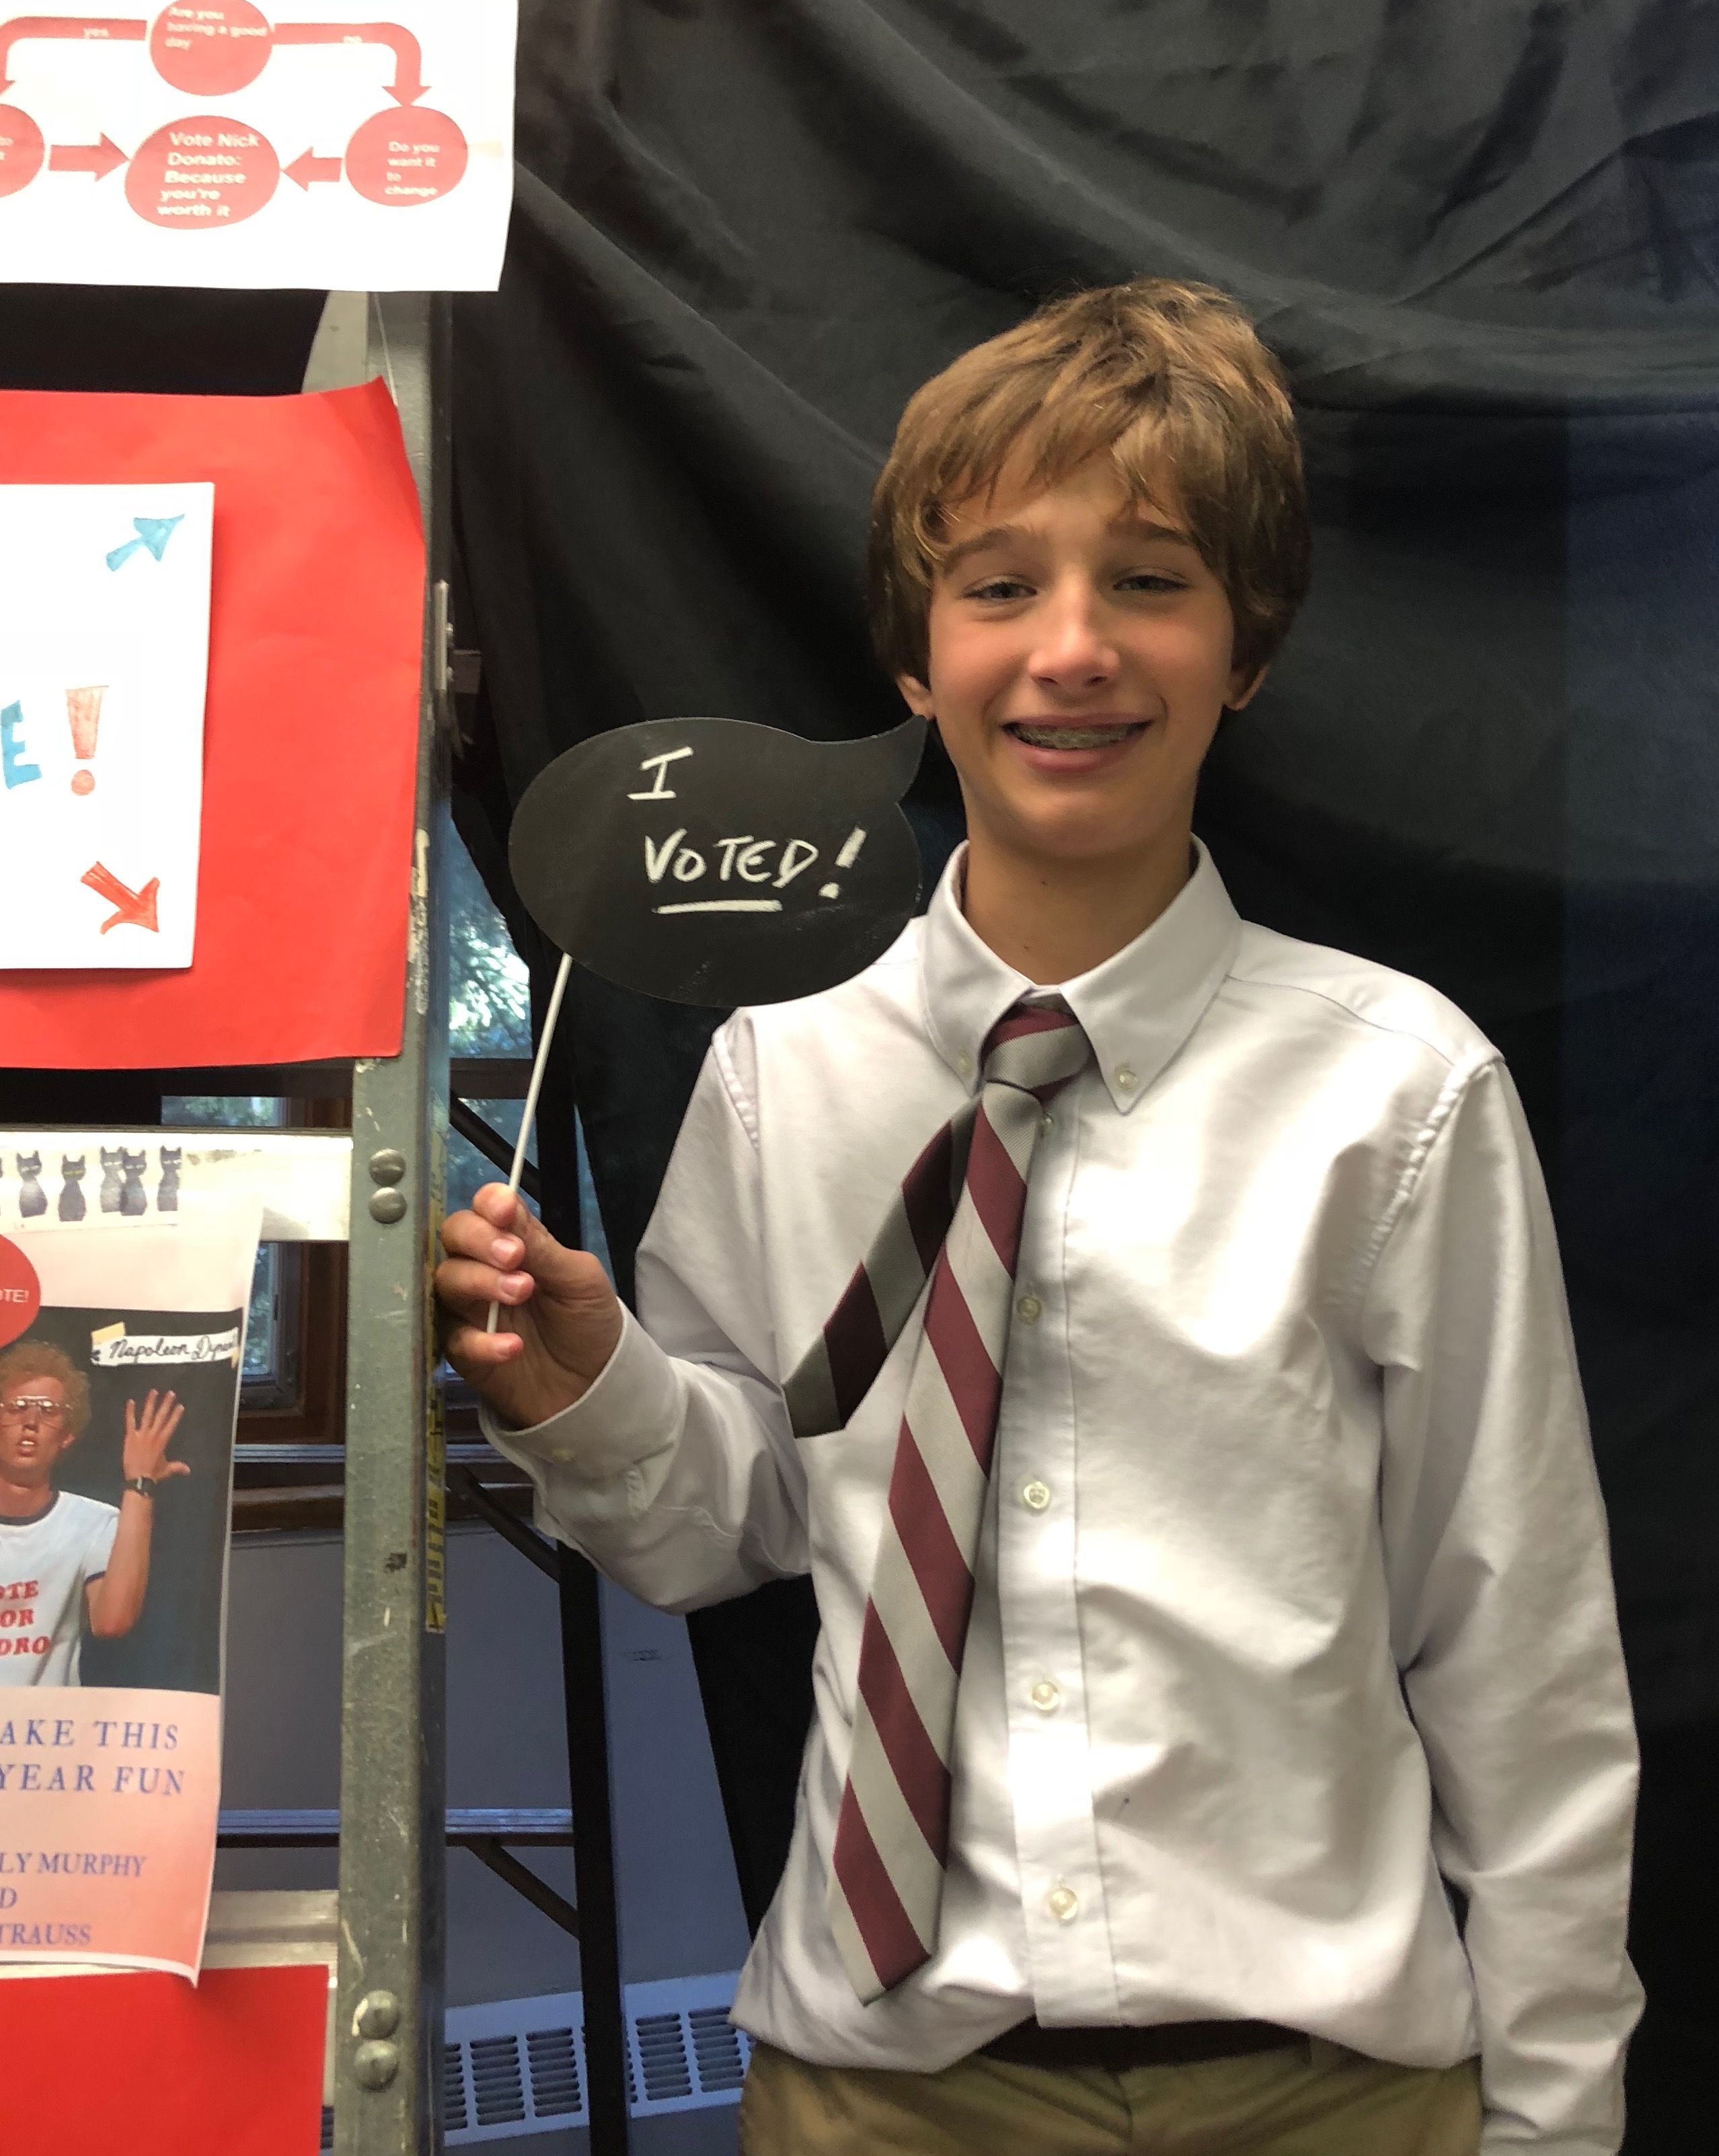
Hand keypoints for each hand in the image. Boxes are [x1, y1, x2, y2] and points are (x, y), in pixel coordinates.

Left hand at [121, 1390, 188, 1485]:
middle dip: (166, 1404)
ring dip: (151, 1403)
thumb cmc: (153, 1473)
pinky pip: (130, 1422)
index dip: (176, 1415)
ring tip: (154, 1392)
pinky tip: (130, 1401)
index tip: (180, 1405)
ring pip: (147, 1415)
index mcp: (163, 1440)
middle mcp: (153, 1434)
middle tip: (170, 1393)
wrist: (138, 1479)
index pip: (171, 1424)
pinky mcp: (130, 1436)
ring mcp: (141, 1434)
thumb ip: (177, 1467)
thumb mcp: (167, 1469)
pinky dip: (130, 1412)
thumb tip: (188, 1470)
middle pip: (161, 1416)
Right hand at [436, 1184, 624, 1429]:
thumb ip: (542, 1246)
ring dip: (481, 1282)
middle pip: (454, 1237)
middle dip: (479, 1240)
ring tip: (520, 1293)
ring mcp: (469, 1309)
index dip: (488, 1205)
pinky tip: (513, 1345)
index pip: (484, 1210)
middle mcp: (483, 1268)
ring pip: (447, 1281)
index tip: (503, 1211)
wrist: (594, 1386)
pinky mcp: (463, 1350)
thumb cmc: (587, 1323)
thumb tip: (506, 1203)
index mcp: (513, 1244)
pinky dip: (481, 1341)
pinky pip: (454, 1338)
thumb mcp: (579, 1280)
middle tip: (514, 1257)